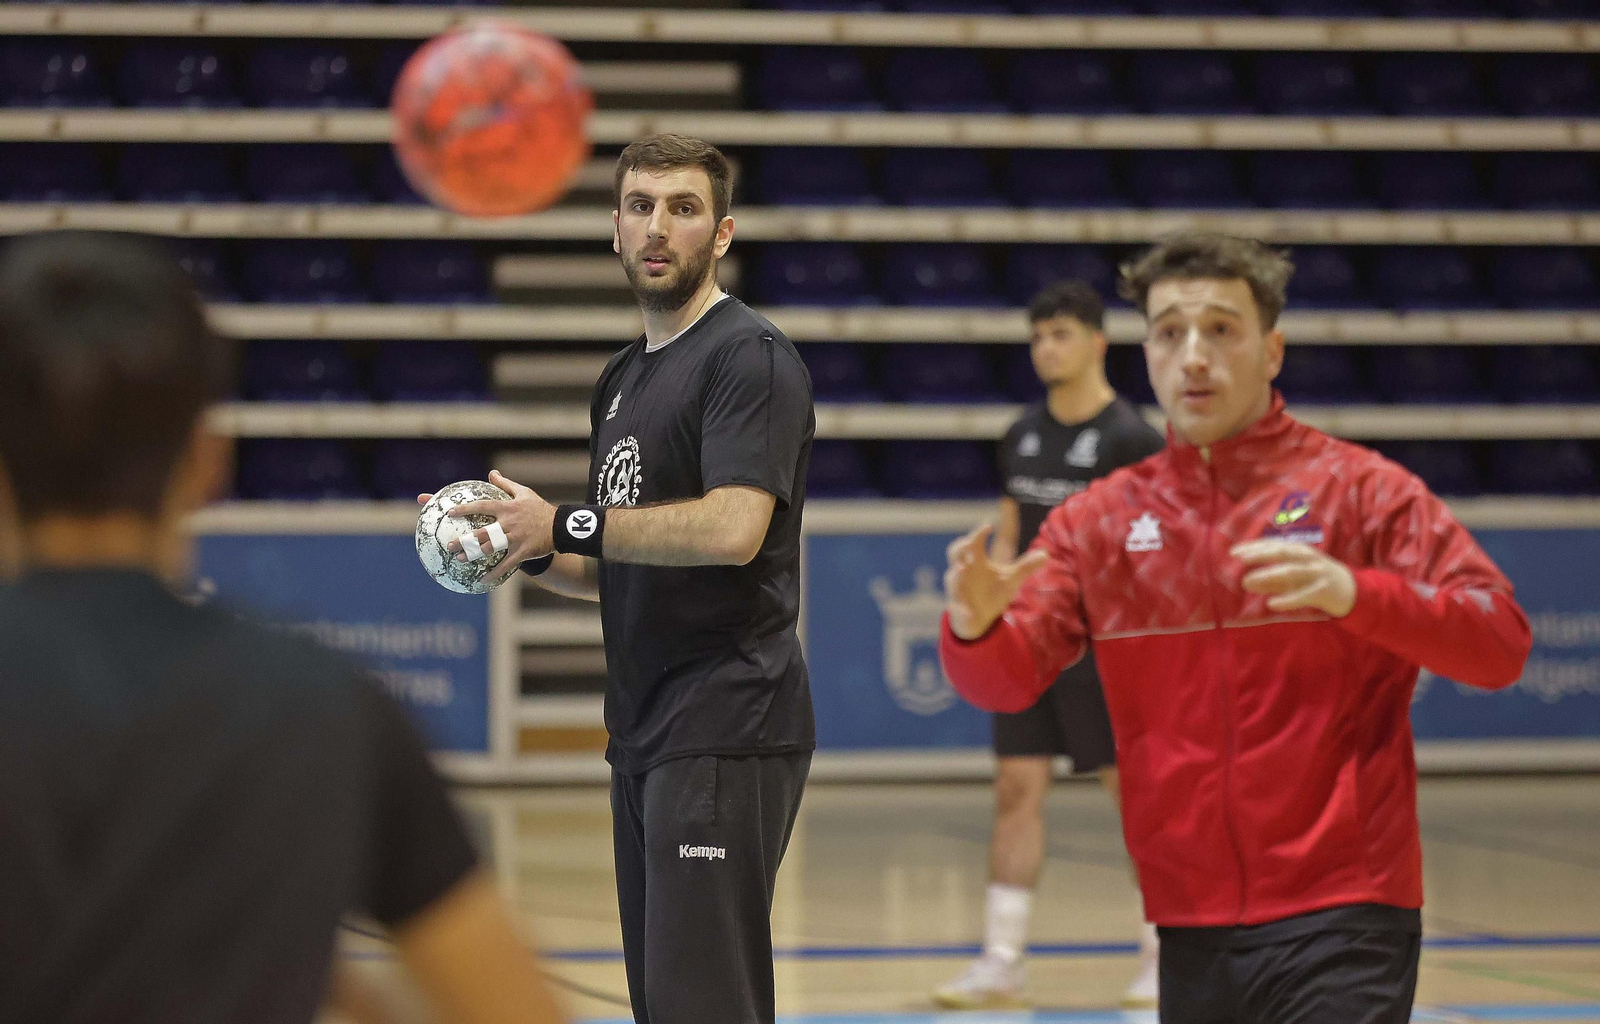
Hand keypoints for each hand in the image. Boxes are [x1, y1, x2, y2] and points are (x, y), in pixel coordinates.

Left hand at [418, 470, 556, 586]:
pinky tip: (482, 580)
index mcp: (507, 508)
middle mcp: (508, 523)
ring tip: (460, 559)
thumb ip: (505, 484)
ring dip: (474, 555)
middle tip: (449, 545)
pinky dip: (494, 573)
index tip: (450, 513)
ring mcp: (515, 538)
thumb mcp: (524, 492)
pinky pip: (506, 565)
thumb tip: (492, 473)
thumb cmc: (540, 509)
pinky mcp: (522, 552)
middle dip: (464, 539)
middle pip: (482, 532)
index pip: (482, 506)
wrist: (560, 526)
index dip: (465, 509)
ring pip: (490, 548)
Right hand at [944, 523, 1050, 640]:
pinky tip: (970, 612)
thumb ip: (1026, 566)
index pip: (973, 542)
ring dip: (956, 575)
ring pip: (952, 580)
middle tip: (968, 543)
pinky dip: (962, 609)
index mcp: (975, 561)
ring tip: (962, 570)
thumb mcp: (1011, 579)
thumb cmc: (992, 593)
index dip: (978, 533)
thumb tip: (1045, 554)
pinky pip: (957, 608)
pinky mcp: (958, 608)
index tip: (989, 526)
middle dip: (959, 547)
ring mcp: (958, 589)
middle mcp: (963, 572)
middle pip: (954, 553)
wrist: (978, 620)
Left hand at [1233, 539, 1355, 617]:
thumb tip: (1245, 582)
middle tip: (1239, 558)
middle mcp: (1307, 558)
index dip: (1254, 546)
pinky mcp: (1323, 590)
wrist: (1352, 590)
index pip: (1274, 545)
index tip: (1233, 551)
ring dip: (1268, 575)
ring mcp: (1316, 573)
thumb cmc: (1316, 580)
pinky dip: (1287, 599)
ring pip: (1291, 571)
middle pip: (1282, 552)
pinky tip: (1271, 604)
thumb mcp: (1293, 577)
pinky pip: (1303, 595)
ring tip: (1247, 581)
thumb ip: (1271, 580)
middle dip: (1260, 554)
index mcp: (1299, 551)